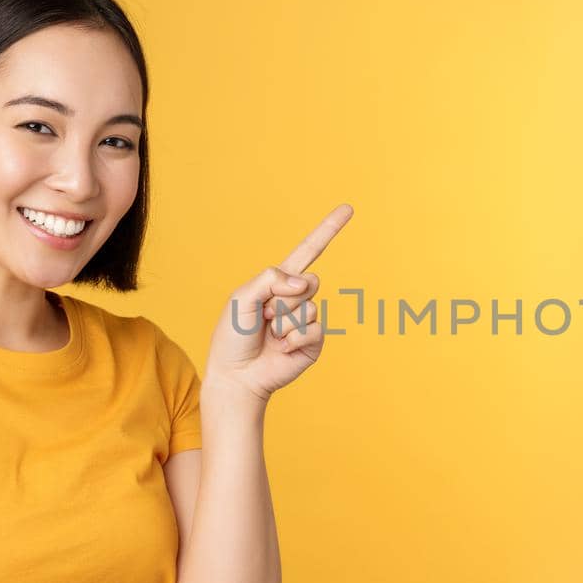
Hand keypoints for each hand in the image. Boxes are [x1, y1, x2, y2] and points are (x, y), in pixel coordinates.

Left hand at [204, 204, 353, 403]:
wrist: (237, 374)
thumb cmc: (234, 335)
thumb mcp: (243, 297)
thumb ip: (271, 278)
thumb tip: (305, 281)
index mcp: (279, 282)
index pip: (309, 250)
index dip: (328, 229)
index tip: (348, 208)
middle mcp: (297, 298)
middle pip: (310, 281)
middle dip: (283, 299)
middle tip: (265, 316)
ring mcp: (307, 320)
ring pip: (309, 307)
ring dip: (284, 323)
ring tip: (270, 335)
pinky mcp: (314, 343)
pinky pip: (314, 329)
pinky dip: (294, 339)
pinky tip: (281, 349)